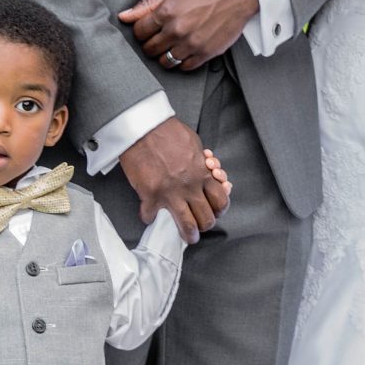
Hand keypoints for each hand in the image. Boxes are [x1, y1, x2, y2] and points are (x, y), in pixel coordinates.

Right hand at [119, 117, 229, 240]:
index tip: (214, 211)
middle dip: (204, 225)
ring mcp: (171, 194)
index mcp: (203, 174)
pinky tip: (149, 215)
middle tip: (200, 227)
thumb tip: (206, 172)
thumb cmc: (168, 131)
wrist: (144, 128)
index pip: (220, 200)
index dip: (219, 209)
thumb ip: (201, 163)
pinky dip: (149, 217)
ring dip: (188, 234)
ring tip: (188, 237)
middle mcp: (190, 187)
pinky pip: (150, 216)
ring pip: (186, 224)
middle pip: (206, 217)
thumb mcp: (194, 144)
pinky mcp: (150, 196)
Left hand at [120, 0, 258, 71]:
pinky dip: (182, 61)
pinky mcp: (206, 53)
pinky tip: (185, 49)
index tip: (149, 27)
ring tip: (172, 44)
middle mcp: (177, 30)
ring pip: (165, 62)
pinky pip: (184, 67)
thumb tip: (124, 16)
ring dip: (165, 54)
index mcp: (167, 12)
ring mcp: (192, 44)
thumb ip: (147, 3)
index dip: (142, 30)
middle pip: (150, 49)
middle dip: (151, 43)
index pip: (139, 32)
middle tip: (159, 36)